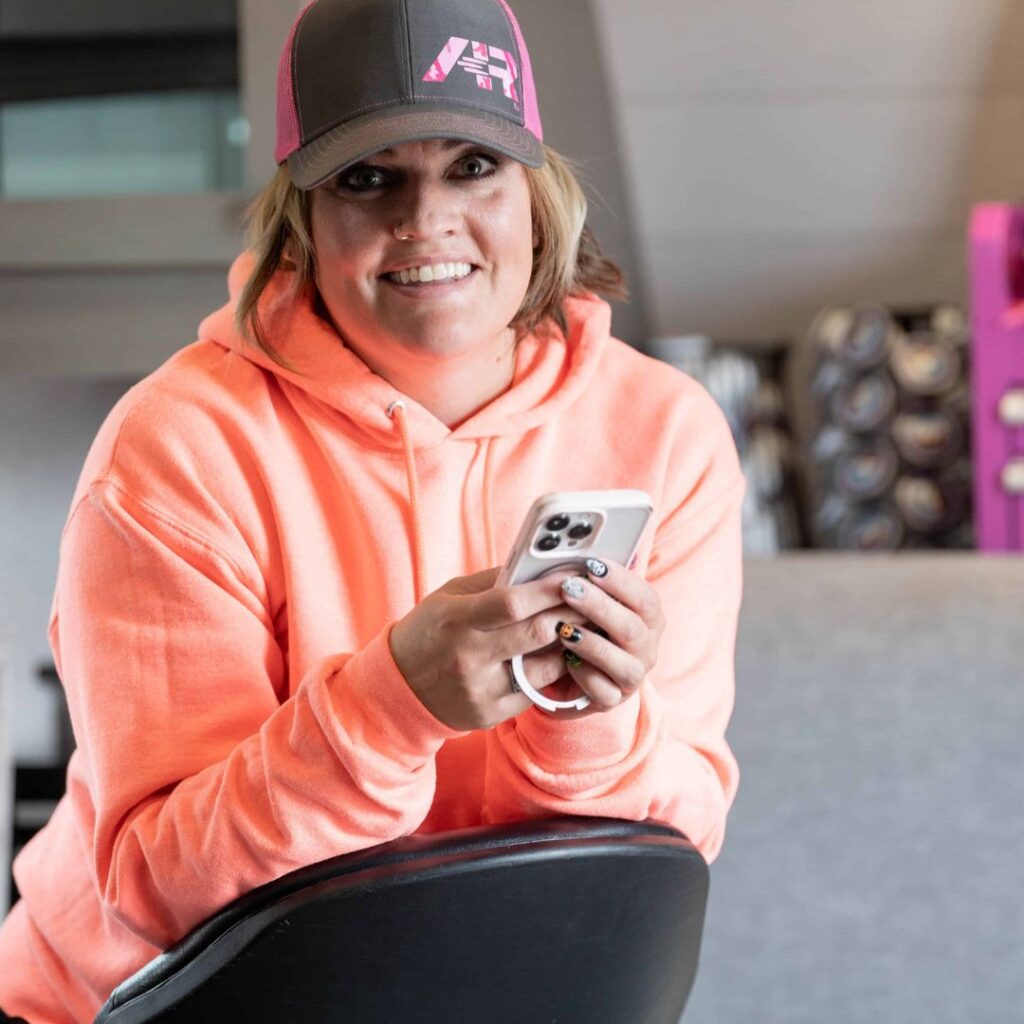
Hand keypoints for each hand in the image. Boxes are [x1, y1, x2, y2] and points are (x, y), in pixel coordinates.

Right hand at [388, 566, 589, 731]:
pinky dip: (553, 670)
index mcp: (455, 620)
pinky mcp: (489, 714)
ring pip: (544, 666)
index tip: (575, 575)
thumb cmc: (429, 631)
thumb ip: (493, 582)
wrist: (399, 688)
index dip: (548, 589)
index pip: (511, 602)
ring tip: (584, 625)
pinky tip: (562, 654)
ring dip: (570, 643)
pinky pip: (535, 691)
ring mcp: (480, 690)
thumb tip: (539, 567)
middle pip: (536, 633)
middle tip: (592, 598)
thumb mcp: (450, 597)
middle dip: (571, 612)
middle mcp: (468, 657)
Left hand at [546, 557, 664, 719]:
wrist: (571, 670)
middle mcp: (647, 647)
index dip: (621, 581)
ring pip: (624, 664)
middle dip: (600, 607)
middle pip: (632, 628)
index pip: (645, 597)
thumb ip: (591, 579)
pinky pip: (603, 692)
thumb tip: (579, 549)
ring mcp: (632, 675)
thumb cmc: (583, 622)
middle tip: (569, 589)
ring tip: (563, 630)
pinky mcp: (613, 699)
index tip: (593, 565)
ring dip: (592, 645)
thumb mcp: (590, 598)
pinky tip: (565, 662)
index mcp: (649, 617)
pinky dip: (584, 676)